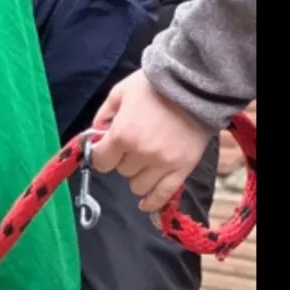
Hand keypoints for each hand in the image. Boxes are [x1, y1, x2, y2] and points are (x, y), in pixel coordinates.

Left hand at [88, 69, 213, 213]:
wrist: (195, 84)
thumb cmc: (154, 85)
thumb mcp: (121, 92)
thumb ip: (103, 115)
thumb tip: (94, 135)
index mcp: (122, 134)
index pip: (101, 162)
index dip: (102, 155)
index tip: (107, 150)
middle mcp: (141, 153)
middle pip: (121, 172)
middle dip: (123, 160)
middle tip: (134, 145)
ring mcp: (163, 164)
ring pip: (138, 186)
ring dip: (138, 176)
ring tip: (146, 161)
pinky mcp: (182, 169)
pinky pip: (163, 195)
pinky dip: (152, 202)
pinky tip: (145, 204)